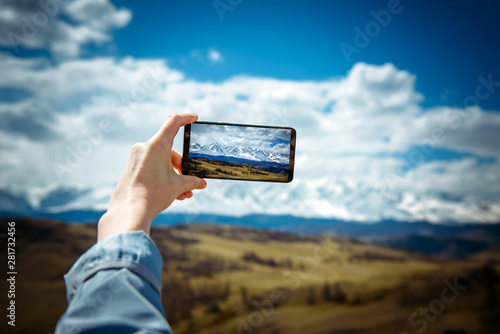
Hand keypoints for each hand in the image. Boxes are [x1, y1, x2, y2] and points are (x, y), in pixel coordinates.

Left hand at [97, 113, 206, 240]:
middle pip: (170, 151)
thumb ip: (192, 181)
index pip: (173, 122)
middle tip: (191, 183)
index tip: (194, 118)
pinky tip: (171, 194)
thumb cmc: (153, 194)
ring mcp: (136, 157)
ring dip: (174, 176)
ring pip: (161, 161)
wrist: (129, 211)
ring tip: (182, 194)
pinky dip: (163, 177)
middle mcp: (144, 147)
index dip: (186, 118)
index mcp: (157, 145)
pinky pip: (152, 167)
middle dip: (182, 167)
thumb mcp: (178, 186)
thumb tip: (201, 183)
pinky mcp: (132, 167)